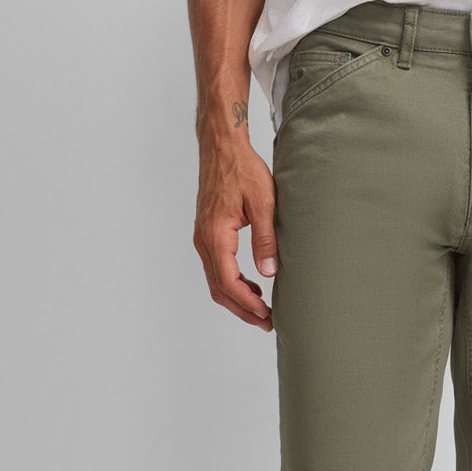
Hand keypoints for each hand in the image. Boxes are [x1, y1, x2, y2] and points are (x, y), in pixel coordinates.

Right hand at [193, 132, 277, 329]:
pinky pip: (216, 267)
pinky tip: (252, 284)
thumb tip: (269, 272)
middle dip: (242, 309)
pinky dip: (232, 282)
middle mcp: (203, 240)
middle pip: (218, 288)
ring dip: (237, 298)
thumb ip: (265, 239)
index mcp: (215, 235)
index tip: (266, 315)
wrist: (222, 148)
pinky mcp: (207, 233)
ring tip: (262, 309)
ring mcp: (202, 237)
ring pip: (215, 280)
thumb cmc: (242, 170)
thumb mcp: (263, 203)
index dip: (247, 303)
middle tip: (266, 322)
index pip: (228, 282)